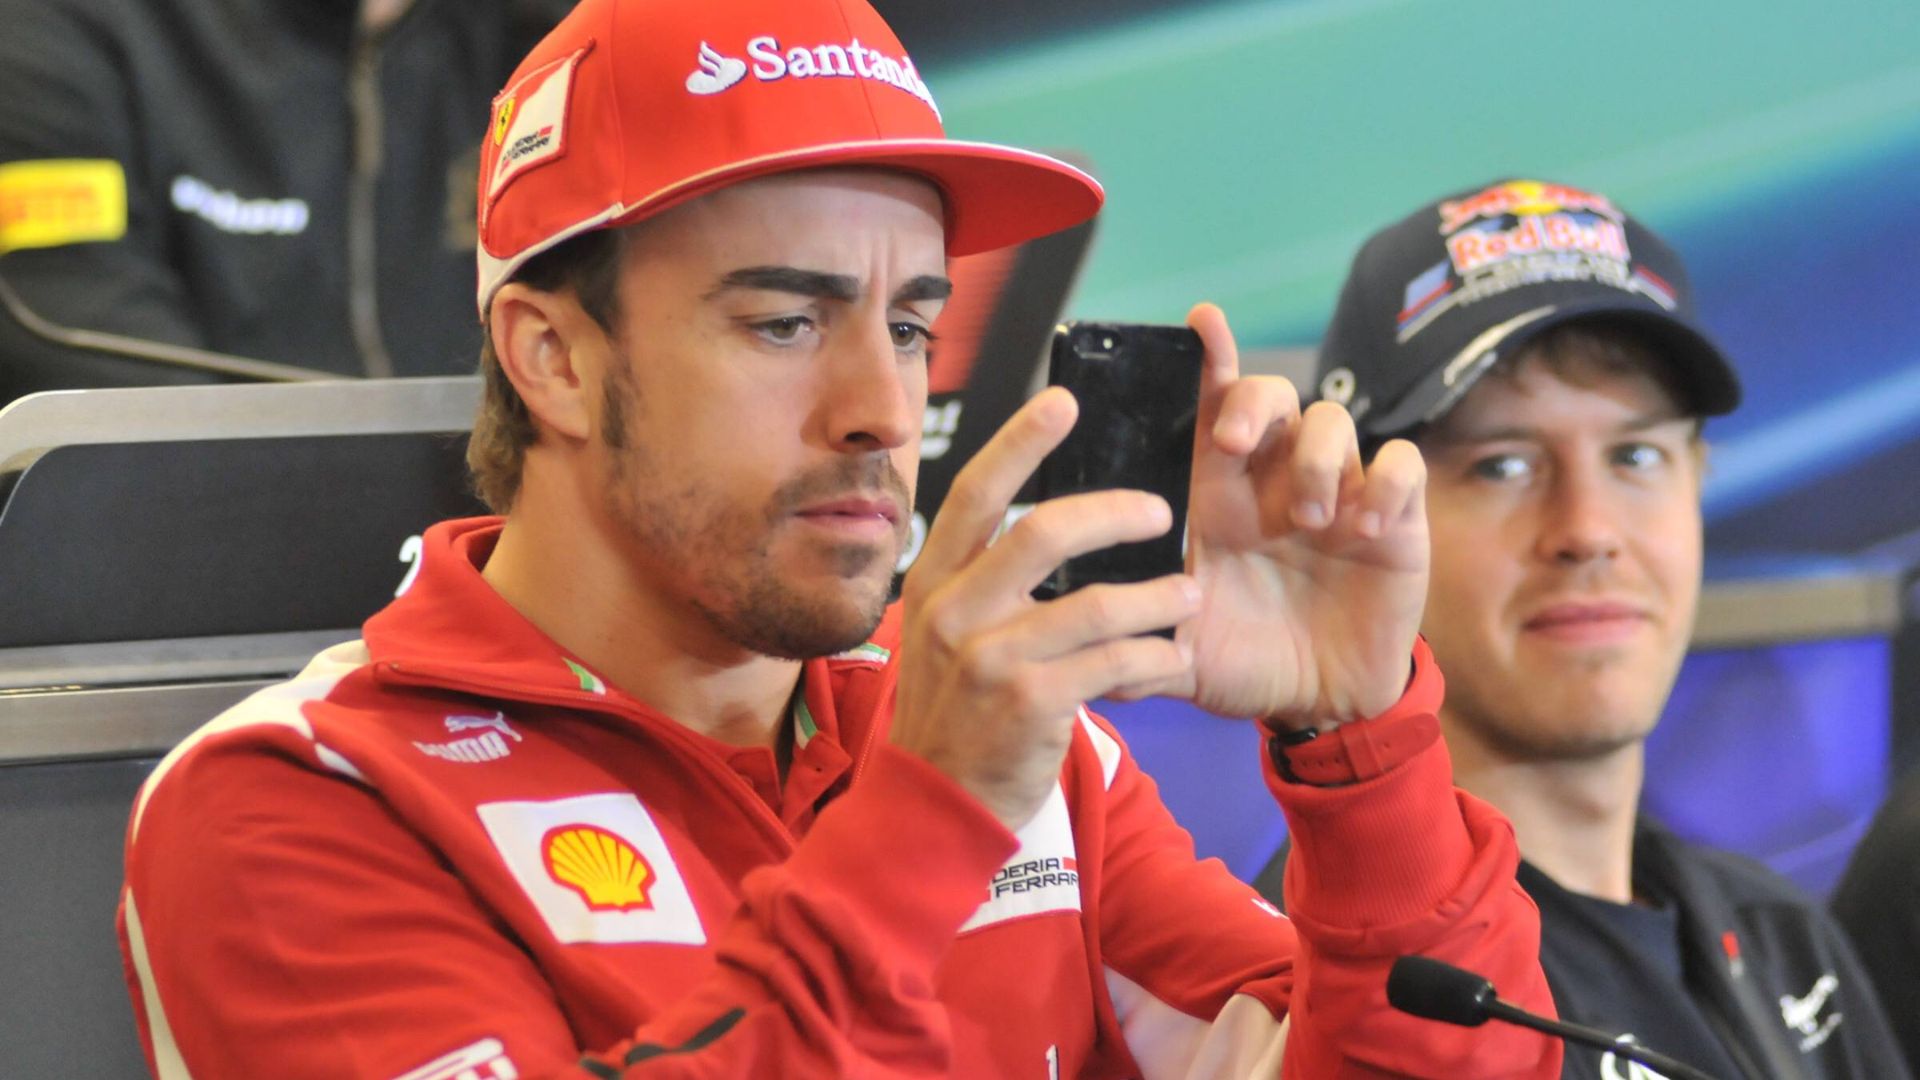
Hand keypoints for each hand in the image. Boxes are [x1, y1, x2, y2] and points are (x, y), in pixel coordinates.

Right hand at [892, 390, 1201, 830]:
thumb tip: (1063, 520)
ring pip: (1096, 602)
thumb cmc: (959, 710)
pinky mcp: (1031, 704)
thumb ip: (987, 581)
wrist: (939, 805)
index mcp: (932, 582)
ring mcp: (990, 660)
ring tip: (1189, 592)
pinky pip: (1115, 661)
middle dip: (1115, 512)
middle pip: (1043, 531)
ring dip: (1157, 594)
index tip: (1064, 399)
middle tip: (1162, 509)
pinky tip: (1174, 653)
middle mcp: (953, 613)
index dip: (1019, 441)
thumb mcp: (949, 635)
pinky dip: (1155, 653)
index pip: (974, 493)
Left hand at [1142, 303, 1428, 728]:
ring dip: (1319, 458)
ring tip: (1311, 521)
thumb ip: (1133, 637)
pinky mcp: (1393, 520)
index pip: (1207, 410)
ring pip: (1333, 422)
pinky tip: (1367, 526)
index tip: (1199, 321)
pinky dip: (1387, 483)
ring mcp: (1336, 495)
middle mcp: (1274, 482)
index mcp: (1216, 496)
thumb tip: (1069, 635)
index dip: (1208, 360)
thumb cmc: (1242, 660)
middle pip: (1270, 396)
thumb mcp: (1179, 651)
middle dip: (1252, 402)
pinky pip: (1401, 466)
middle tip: (1233, 442)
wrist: (1316, 705)